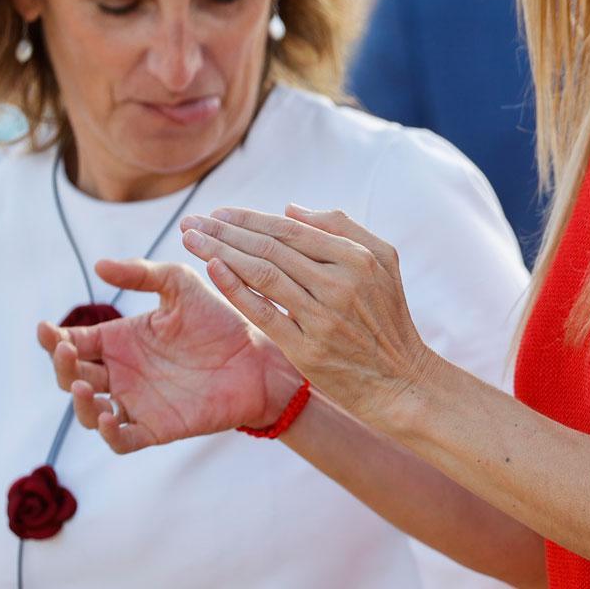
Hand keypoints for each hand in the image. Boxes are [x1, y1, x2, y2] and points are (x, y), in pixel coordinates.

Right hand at [36, 258, 300, 453]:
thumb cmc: (219, 319)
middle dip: (62, 365)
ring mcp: (136, 402)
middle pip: (72, 376)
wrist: (258, 357)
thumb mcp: (180, 285)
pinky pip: (122, 439)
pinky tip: (108, 417)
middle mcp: (121, 374)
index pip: (72, 343)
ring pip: (89, 413)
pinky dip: (110, 433)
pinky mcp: (156, 427)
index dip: (54, 339)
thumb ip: (142, 274)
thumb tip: (98, 265)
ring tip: (84, 383)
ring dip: (79, 403)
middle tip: (66, 350)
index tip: (45, 329)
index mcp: (119, 341)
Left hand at [180, 205, 439, 424]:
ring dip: (219, 252)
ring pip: (261, 274)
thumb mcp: (383, 261)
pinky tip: (212, 270)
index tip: (218, 213)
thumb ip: (341, 228)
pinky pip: (263, 312)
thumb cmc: (387, 316)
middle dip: (224, 231)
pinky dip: (236, 289)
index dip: (250, 218)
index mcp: (357, 258)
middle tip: (191, 222)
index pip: (291, 230)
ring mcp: (322, 316)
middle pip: (270, 248)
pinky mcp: (307, 348)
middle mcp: (340, 283)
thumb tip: (290, 209)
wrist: (399, 380)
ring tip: (190, 241)